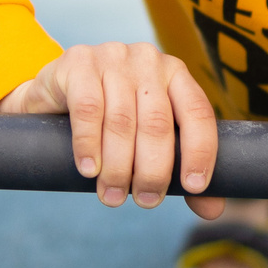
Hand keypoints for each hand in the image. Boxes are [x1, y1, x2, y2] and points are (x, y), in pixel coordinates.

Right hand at [0, 42, 222, 217]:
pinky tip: (89, 169)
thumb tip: (211, 211)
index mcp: (175, 74)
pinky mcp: (78, 60)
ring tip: (112, 196)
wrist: (55, 93)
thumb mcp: (147, 139)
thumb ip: (179, 169)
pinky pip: (88, 109)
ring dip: (118, 166)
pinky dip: (89, 145)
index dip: (200, 151)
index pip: (198, 112)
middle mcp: (149, 60)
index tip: (192, 186)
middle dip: (153, 170)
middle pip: (158, 122)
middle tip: (145, 201)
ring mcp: (113, 56)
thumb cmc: (110, 119)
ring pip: (122, 120)